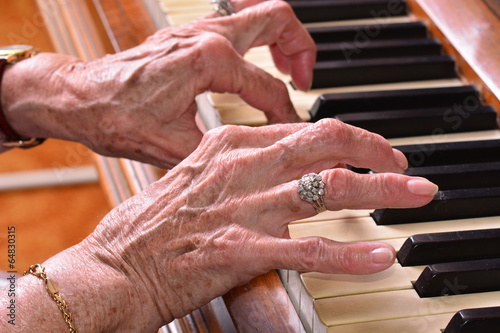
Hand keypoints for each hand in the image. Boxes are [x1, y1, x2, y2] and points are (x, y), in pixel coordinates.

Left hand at [1, 1, 314, 167]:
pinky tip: (250, 64)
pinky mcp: (185, 38)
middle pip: (276, 20)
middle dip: (300, 48)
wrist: (78, 98)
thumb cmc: (114, 116)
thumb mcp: (174, 146)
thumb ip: (223, 151)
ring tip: (288, 67)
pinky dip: (253, 40)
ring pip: (256, 14)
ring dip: (278, 38)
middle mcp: (205, 36)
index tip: (292, 134)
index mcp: (208, 60)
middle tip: (306, 78)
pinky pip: (233, 24)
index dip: (286, 114)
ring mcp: (195, 31)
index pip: (268, 87)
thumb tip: (254, 160)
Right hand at [79, 119, 436, 329]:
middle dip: (376, 152)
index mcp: (229, 145)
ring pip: (330, 189)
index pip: (304, 129)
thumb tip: (277, 163)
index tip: (368, 150)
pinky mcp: (243, 251)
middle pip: (327, 145)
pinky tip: (380, 257)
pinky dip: (352, 255)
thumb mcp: (195, 174)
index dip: (346, 139)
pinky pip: (311, 250)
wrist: (115, 266)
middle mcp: (242, 168)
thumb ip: (238, 165)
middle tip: (405, 166)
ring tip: (414, 197)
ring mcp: (246, 208)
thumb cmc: (150, 224)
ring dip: (381, 191)